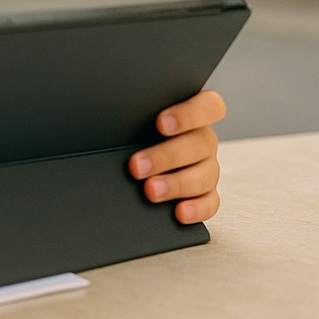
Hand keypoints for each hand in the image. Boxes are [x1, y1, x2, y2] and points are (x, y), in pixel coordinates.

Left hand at [128, 90, 225, 224]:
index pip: (208, 106)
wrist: (128, 158)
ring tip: (150, 190)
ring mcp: (206, 167)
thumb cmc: (131, 131)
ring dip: (177, 183)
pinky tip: (179, 212)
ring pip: (205, 174)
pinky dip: (196, 208)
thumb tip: (109, 114)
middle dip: (167, 156)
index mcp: (193, 113)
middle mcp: (203, 139)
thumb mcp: (132, 118)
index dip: (190, 115)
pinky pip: (210, 203)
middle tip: (137, 166)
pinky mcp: (205, 194)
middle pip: (200, 144)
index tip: (161, 124)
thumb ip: (135, 114)